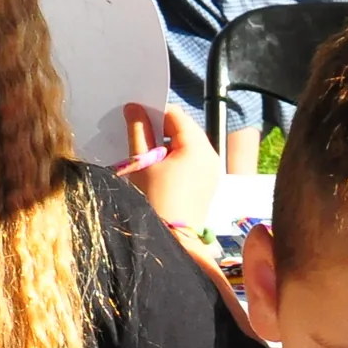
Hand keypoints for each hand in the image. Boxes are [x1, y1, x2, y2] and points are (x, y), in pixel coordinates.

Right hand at [123, 102, 220, 230]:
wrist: (173, 239)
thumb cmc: (156, 201)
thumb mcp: (142, 162)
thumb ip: (139, 130)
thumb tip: (134, 108)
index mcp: (197, 147)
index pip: (175, 115)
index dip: (154, 112)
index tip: (135, 117)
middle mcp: (211, 155)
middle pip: (184, 127)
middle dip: (161, 128)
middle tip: (139, 136)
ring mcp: (213, 169)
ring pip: (188, 143)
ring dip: (168, 143)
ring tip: (148, 155)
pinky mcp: (209, 181)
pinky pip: (193, 158)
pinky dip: (177, 156)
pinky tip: (160, 167)